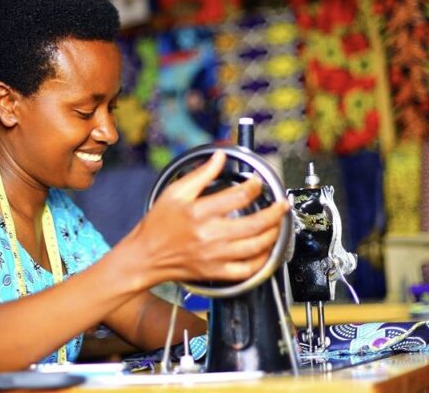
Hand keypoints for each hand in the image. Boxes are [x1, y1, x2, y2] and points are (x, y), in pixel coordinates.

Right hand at [121, 151, 289, 286]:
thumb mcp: (175, 193)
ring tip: (277, 224)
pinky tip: (266, 250)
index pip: (239, 196)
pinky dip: (262, 260)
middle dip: (276, 213)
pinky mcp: (216, 273)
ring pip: (256, 247)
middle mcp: (210, 236)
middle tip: (282, 205)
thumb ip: (201, 174)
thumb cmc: (158, 225)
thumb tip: (219, 156)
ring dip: (273, 234)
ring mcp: (215, 257)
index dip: (255, 186)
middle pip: (255, 224)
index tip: (258, 182)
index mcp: (200, 212)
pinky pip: (248, 270)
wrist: (146, 256)